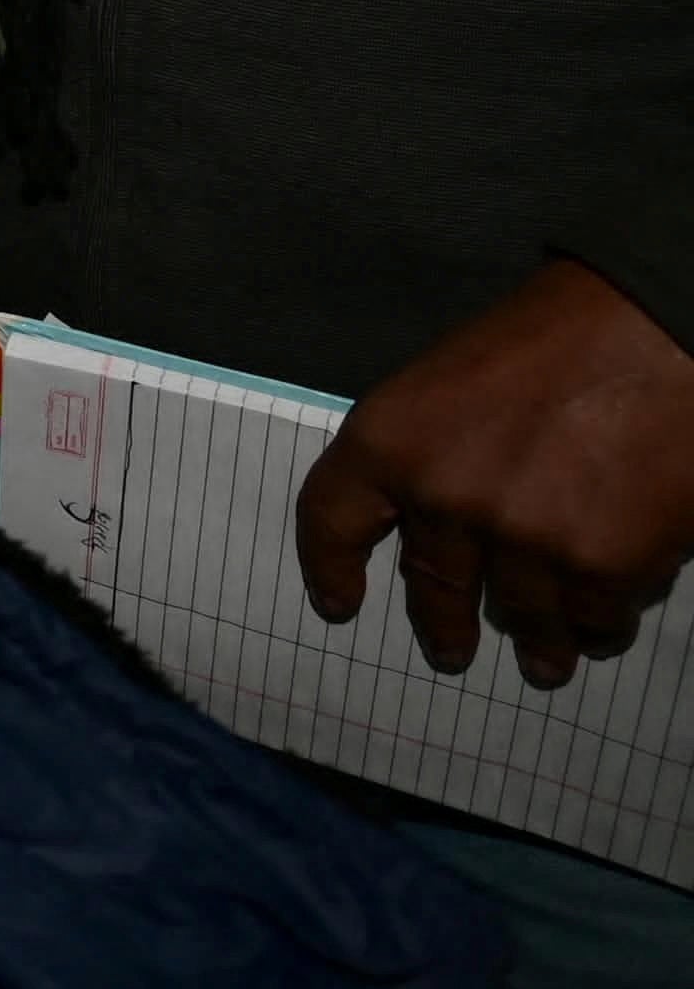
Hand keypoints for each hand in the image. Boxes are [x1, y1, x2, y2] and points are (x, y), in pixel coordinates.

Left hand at [296, 259, 693, 686]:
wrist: (659, 328)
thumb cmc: (557, 339)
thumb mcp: (449, 380)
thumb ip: (428, 451)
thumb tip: (431, 525)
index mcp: (390, 441)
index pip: (331, 520)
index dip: (328, 568)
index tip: (338, 603)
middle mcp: (443, 499)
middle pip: (430, 585)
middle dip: (442, 625)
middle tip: (451, 649)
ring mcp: (522, 539)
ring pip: (519, 615)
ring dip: (535, 641)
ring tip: (545, 660)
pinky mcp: (599, 566)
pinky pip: (590, 618)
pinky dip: (597, 627)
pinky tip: (599, 629)